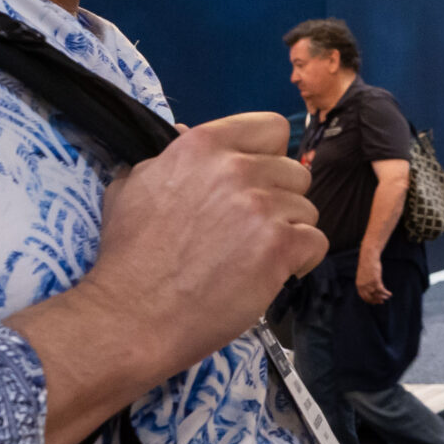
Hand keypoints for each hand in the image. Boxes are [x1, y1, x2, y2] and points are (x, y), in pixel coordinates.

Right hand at [73, 112, 326, 380]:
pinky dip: (302, 260)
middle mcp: (236, 168)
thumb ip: (167, 157)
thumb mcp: (132, 187)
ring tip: (256, 256)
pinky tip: (274, 273)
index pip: (271, 128)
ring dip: (289, 232)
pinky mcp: (279, 245)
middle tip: (252, 229)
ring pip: (307, 209)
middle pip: (295, 171)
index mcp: (203, 145)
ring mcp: (260, 206)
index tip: (256, 182)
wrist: (134, 314)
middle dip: (281, 199)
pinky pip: (315, 241)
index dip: (269, 156)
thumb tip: (183, 131)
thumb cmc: (128, 256)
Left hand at [356, 250, 391, 304]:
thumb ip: (364, 282)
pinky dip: (386, 293)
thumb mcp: (363, 275)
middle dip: (376, 300)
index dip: (369, 301)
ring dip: (383, 297)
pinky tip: (390, 294)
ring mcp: (369, 284)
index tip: (374, 302)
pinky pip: (382, 290)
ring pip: (377, 295)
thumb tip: (369, 287)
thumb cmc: (366, 264)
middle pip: (370, 297)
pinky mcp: (376, 281)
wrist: (368, 257)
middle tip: (381, 302)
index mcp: (358, 285)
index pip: (363, 297)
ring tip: (387, 297)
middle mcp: (363, 286)